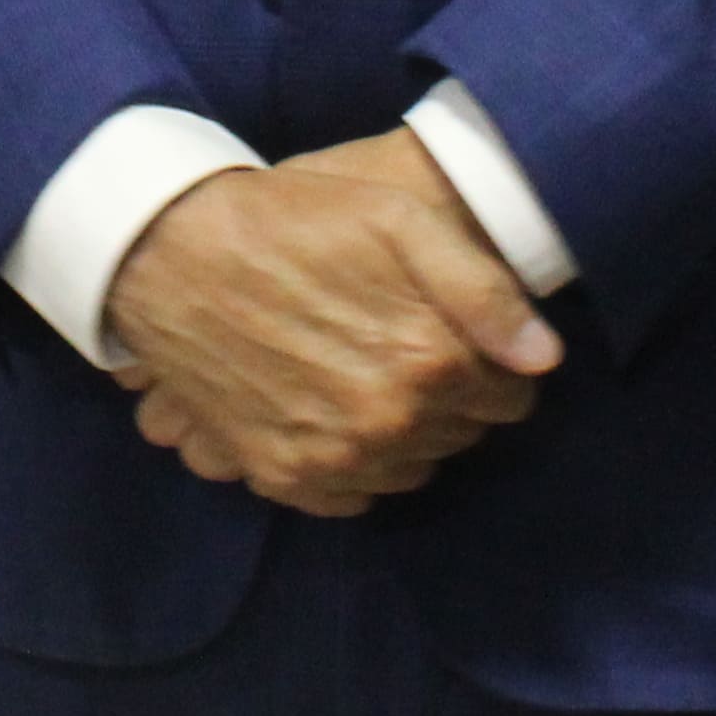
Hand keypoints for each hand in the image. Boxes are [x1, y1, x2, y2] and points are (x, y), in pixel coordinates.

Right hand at [105, 131, 561, 517]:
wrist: (172, 253)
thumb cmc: (294, 222)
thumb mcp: (397, 219)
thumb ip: (483, 289)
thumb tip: (543, 359)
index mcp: (429, 360)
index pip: (512, 397)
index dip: (492, 363)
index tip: (458, 334)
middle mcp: (388, 422)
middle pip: (463, 436)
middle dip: (451, 397)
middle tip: (404, 344)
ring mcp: (335, 458)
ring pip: (413, 469)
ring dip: (406, 432)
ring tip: (366, 372)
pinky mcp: (285, 476)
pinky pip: (355, 497)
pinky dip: (357, 464)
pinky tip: (334, 411)